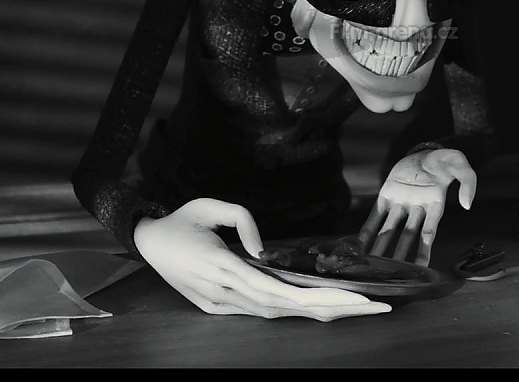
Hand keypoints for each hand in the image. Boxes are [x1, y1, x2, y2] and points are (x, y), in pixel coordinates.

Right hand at [133, 198, 391, 320]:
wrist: (143, 241)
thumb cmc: (179, 219)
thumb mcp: (209, 205)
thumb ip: (242, 219)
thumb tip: (264, 248)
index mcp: (222, 267)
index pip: (281, 290)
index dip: (320, 297)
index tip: (355, 297)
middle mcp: (224, 292)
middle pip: (287, 307)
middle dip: (334, 308)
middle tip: (376, 307)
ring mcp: (219, 304)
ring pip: (276, 313)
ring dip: (317, 312)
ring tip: (357, 309)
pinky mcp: (216, 306)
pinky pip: (261, 310)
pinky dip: (291, 310)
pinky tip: (318, 310)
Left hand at [359, 148, 476, 266]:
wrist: (429, 152)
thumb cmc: (448, 162)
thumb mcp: (462, 166)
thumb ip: (468, 184)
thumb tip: (467, 204)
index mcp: (435, 206)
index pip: (429, 232)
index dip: (424, 250)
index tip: (421, 268)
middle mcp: (417, 209)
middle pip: (407, 235)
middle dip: (399, 254)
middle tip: (391, 273)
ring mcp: (401, 203)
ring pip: (390, 228)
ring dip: (381, 245)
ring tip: (372, 263)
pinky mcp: (387, 195)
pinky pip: (376, 214)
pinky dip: (368, 228)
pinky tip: (360, 242)